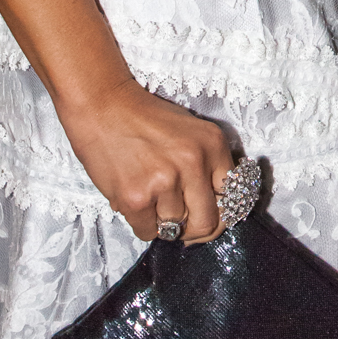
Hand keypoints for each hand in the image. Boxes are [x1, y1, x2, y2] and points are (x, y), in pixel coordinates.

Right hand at [61, 76, 234, 244]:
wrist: (104, 105)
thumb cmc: (145, 118)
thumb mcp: (191, 131)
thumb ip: (208, 165)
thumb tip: (216, 205)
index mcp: (212, 143)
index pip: (233, 196)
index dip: (221, 211)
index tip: (210, 214)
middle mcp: (193, 162)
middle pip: (209, 223)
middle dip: (195, 229)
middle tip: (182, 223)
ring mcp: (165, 182)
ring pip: (175, 229)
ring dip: (163, 221)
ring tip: (150, 197)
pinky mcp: (137, 198)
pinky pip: (148, 232)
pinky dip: (142, 224)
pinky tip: (135, 199)